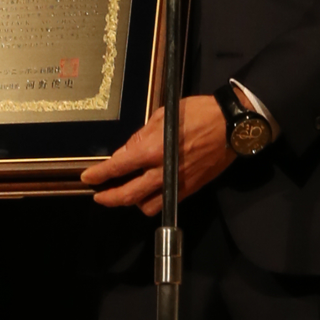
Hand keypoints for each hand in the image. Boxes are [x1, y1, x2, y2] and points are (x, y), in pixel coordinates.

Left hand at [81, 96, 230, 215]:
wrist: (231, 125)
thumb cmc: (198, 113)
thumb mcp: (163, 115)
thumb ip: (142, 136)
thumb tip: (126, 151)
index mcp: (153, 149)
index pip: (118, 167)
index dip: (99, 175)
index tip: (87, 178)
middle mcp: (162, 172)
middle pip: (128, 195)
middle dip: (109, 198)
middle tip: (99, 196)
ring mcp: (177, 184)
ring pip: (146, 206)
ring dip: (133, 202)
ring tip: (128, 192)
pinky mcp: (190, 189)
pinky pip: (166, 203)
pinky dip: (154, 201)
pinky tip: (149, 192)